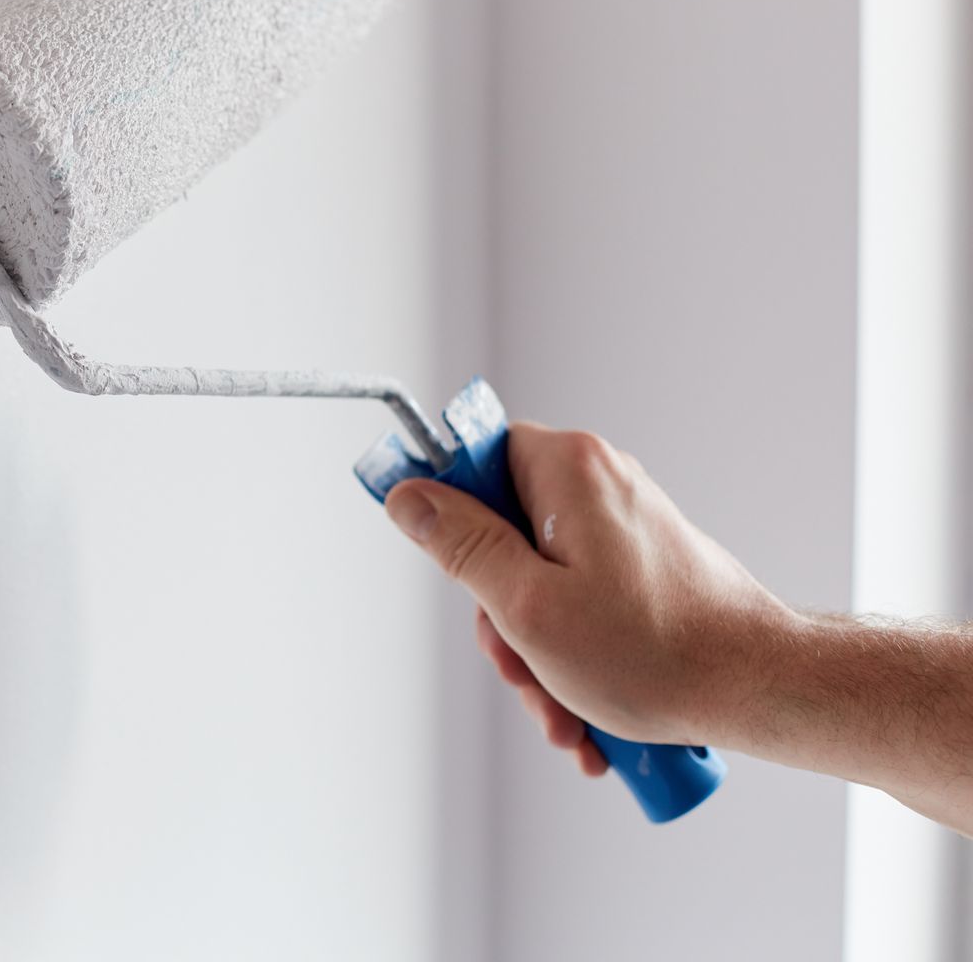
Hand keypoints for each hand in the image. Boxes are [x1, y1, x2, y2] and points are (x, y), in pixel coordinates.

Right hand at [384, 423, 793, 762]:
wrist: (761, 687)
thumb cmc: (655, 651)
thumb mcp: (526, 605)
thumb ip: (461, 544)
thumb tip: (409, 496)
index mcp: (567, 469)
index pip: (473, 456)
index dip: (448, 512)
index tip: (445, 563)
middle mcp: (598, 481)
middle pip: (502, 533)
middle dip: (502, 618)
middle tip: (519, 669)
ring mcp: (623, 523)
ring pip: (540, 579)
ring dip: (538, 653)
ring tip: (564, 713)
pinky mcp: (642, 561)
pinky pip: (581, 598)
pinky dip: (575, 653)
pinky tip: (587, 713)